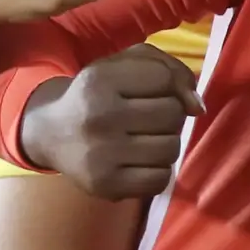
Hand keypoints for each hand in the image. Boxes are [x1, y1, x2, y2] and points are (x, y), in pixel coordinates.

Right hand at [18, 43, 201, 199]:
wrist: (51, 134)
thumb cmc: (99, 95)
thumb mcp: (125, 66)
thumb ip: (169, 70)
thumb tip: (198, 107)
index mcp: (100, 80)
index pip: (165, 78)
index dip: (168, 85)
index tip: (150, 92)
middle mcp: (98, 116)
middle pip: (173, 114)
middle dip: (169, 116)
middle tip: (146, 119)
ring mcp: (100, 154)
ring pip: (171, 148)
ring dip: (165, 143)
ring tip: (143, 140)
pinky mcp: (104, 184)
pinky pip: (160, 179)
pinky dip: (157, 171)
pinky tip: (139, 162)